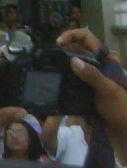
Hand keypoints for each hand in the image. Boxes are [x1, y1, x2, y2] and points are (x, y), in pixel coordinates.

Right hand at [57, 28, 126, 160]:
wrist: (124, 132)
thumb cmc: (120, 108)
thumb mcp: (107, 90)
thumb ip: (91, 75)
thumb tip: (72, 60)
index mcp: (105, 60)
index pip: (87, 37)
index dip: (72, 35)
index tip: (58, 43)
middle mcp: (97, 65)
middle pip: (76, 48)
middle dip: (62, 49)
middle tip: (50, 57)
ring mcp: (90, 77)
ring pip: (72, 63)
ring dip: (60, 64)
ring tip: (48, 69)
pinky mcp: (84, 89)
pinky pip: (70, 78)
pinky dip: (61, 78)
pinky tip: (54, 82)